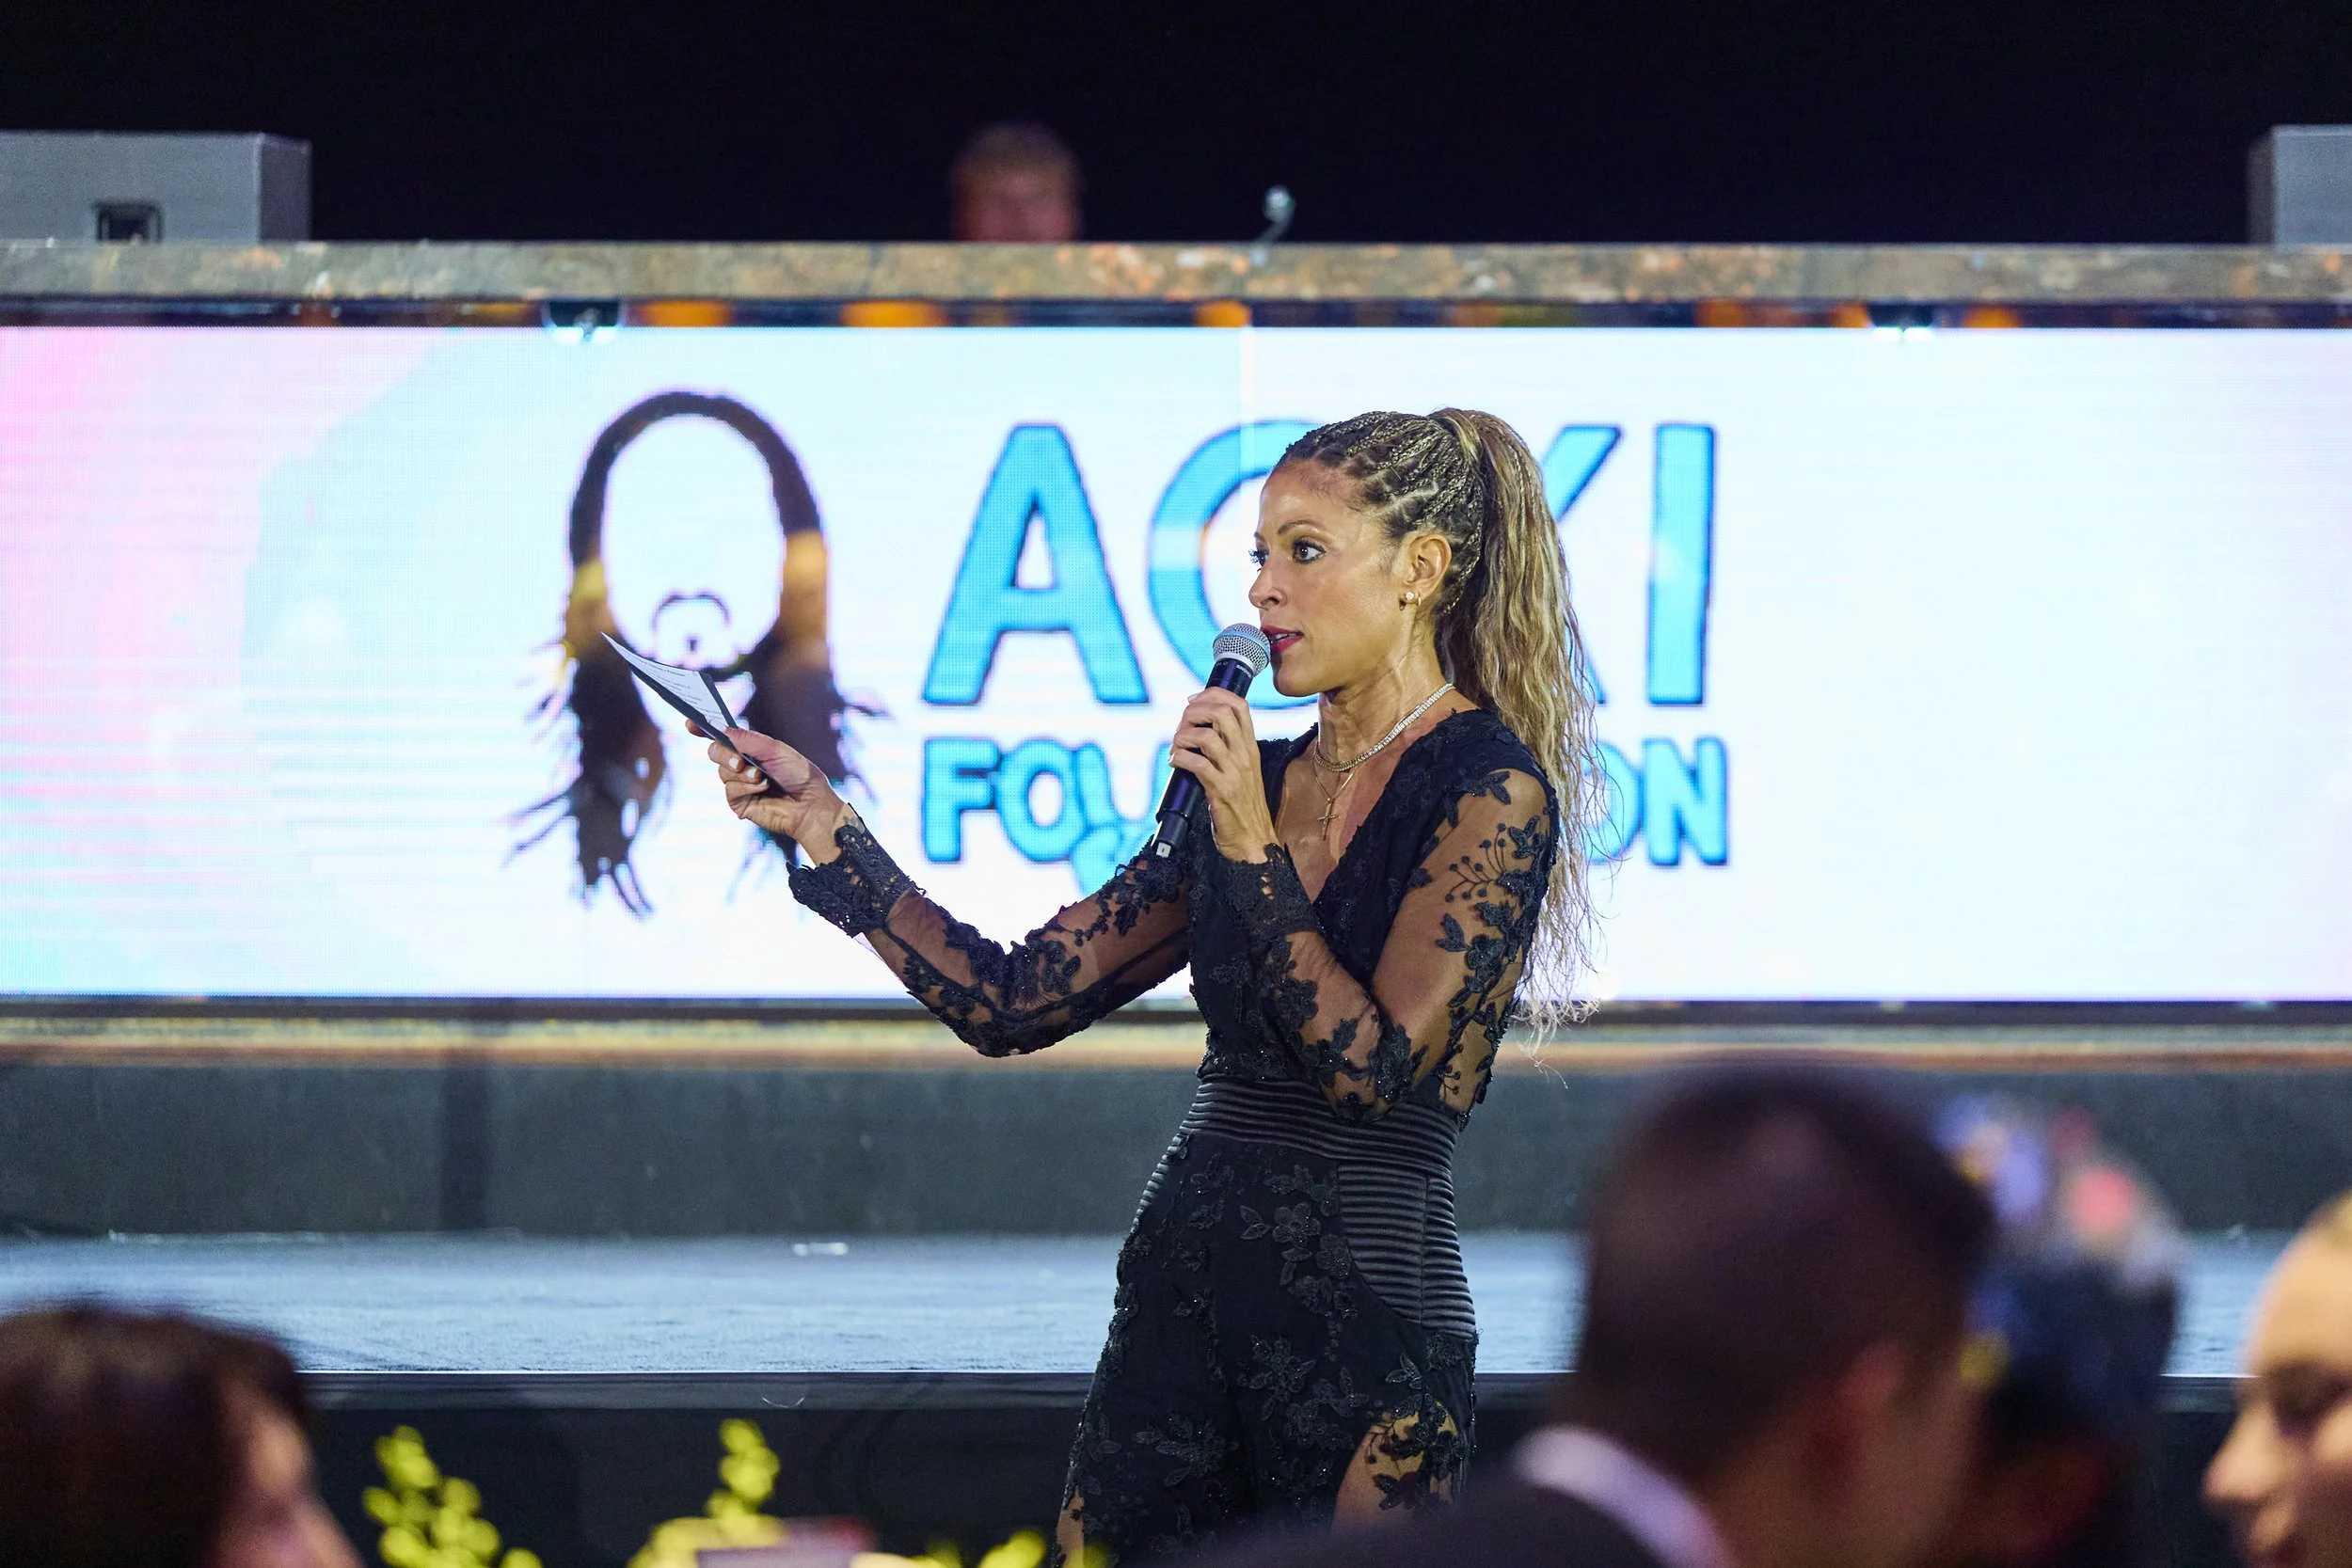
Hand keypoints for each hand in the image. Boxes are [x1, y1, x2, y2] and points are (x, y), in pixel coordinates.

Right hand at [691, 722, 851, 860]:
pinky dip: (746, 787)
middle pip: (714, 751)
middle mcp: (740, 763)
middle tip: (739, 761)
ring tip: (762, 778)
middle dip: (724, 755)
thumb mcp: (774, 750)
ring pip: (721, 772)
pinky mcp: (738, 802)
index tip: (690, 722)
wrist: (809, 803)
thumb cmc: (798, 774)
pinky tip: (762, 788)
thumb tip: (718, 726)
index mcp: (749, 747)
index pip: (721, 735)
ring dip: (742, 774)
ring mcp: (738, 783)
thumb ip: (746, 739)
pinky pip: (730, 790)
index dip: (703, 728)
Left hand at [1167, 689, 1276, 861]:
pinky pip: (1196, 763)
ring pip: (1207, 736)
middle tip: (1182, 724)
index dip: (1213, 694)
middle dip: (1194, 711)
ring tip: (1177, 746)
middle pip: (1222, 712)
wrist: (1253, 839)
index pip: (1239, 705)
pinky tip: (1175, 762)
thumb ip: (1229, 748)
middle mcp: (1244, 755)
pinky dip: (1179, 757)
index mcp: (1250, 747)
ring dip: (1183, 736)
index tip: (1193, 700)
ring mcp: (1234, 772)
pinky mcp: (1220, 790)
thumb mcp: (1243, 770)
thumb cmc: (1243, 806)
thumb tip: (1201, 728)